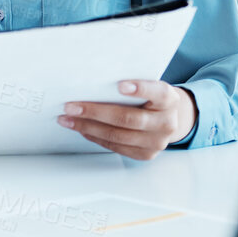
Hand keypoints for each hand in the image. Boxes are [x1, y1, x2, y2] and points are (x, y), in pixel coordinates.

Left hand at [58, 79, 196, 160]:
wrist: (169, 119)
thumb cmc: (152, 98)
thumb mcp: (150, 86)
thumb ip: (132, 84)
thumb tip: (94, 81)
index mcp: (170, 100)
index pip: (158, 93)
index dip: (140, 89)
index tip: (120, 85)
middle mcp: (166, 122)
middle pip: (128, 118)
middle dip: (95, 112)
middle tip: (71, 106)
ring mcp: (157, 142)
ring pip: (118, 135)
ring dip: (88, 127)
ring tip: (68, 119)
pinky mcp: (145, 154)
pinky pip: (116, 147)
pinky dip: (96, 137)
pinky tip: (82, 128)